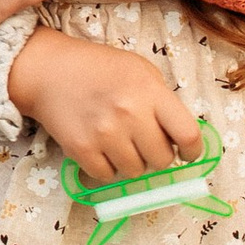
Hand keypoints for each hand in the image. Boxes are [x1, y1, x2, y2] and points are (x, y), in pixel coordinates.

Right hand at [12, 32, 200, 182]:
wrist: (51, 71)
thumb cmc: (101, 68)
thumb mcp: (140, 70)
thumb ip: (162, 101)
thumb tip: (180, 138)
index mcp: (150, 92)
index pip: (187, 134)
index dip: (193, 151)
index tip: (187, 153)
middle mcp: (130, 114)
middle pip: (162, 160)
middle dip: (158, 155)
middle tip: (146, 143)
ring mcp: (104, 134)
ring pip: (135, 172)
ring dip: (132, 162)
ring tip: (121, 143)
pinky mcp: (81, 149)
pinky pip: (107, 176)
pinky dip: (107, 167)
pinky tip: (102, 148)